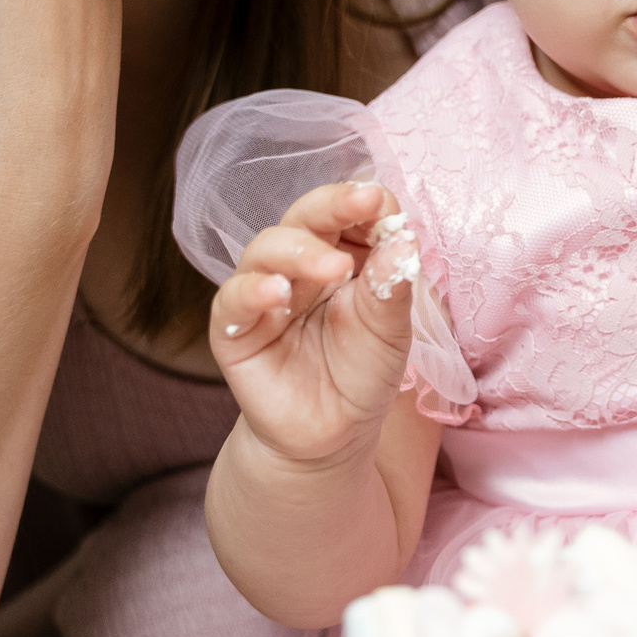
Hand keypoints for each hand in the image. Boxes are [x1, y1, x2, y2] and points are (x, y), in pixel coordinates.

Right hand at [210, 182, 416, 471]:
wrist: (333, 434)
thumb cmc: (362, 373)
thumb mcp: (390, 330)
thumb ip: (392, 284)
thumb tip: (404, 237)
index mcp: (341, 254)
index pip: (349, 214)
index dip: (366, 204)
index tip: (385, 202)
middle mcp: (298, 264)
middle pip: (305, 218)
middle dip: (333, 206)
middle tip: (364, 202)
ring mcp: (262, 293)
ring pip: (266, 249)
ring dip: (300, 251)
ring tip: (334, 267)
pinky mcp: (234, 329)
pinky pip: (233, 299)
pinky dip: (253, 291)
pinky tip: (277, 293)